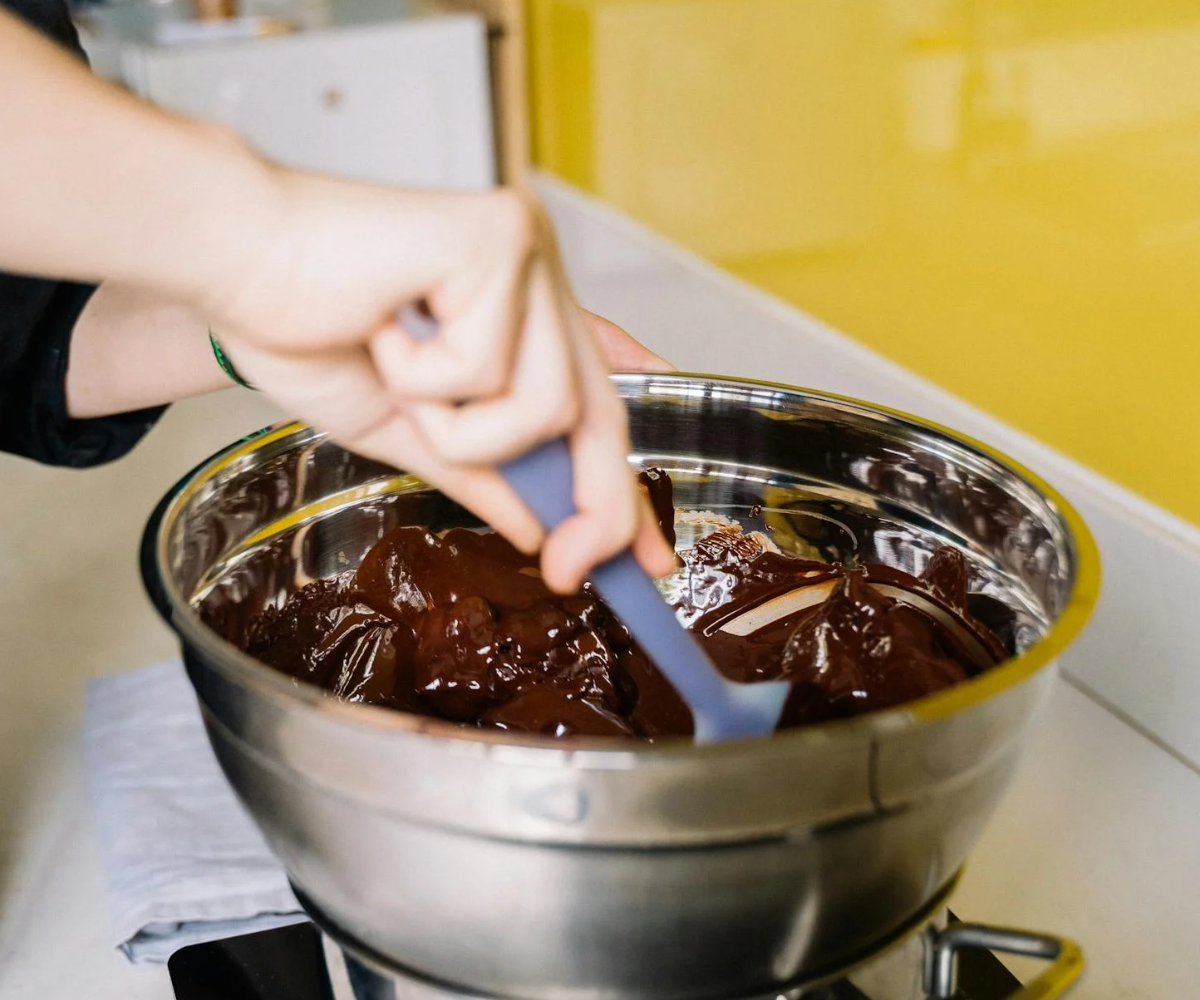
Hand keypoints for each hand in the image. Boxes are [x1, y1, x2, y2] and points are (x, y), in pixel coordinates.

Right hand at [203, 176, 674, 591]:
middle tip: (565, 568)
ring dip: (459, 427)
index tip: (649, 562)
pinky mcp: (495, 239)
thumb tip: (537, 528)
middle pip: (597, 415)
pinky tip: (384, 326)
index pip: (596, 414)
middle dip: (594, 507)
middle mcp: (539, 276)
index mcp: (522, 315)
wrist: (231, 259)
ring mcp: (525, 253)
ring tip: (397, 377)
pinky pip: (488, 368)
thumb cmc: (305, 325)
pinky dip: (423, 378)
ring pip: (544, 405)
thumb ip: (480, 474)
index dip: (623, 492)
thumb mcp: (407, 429)